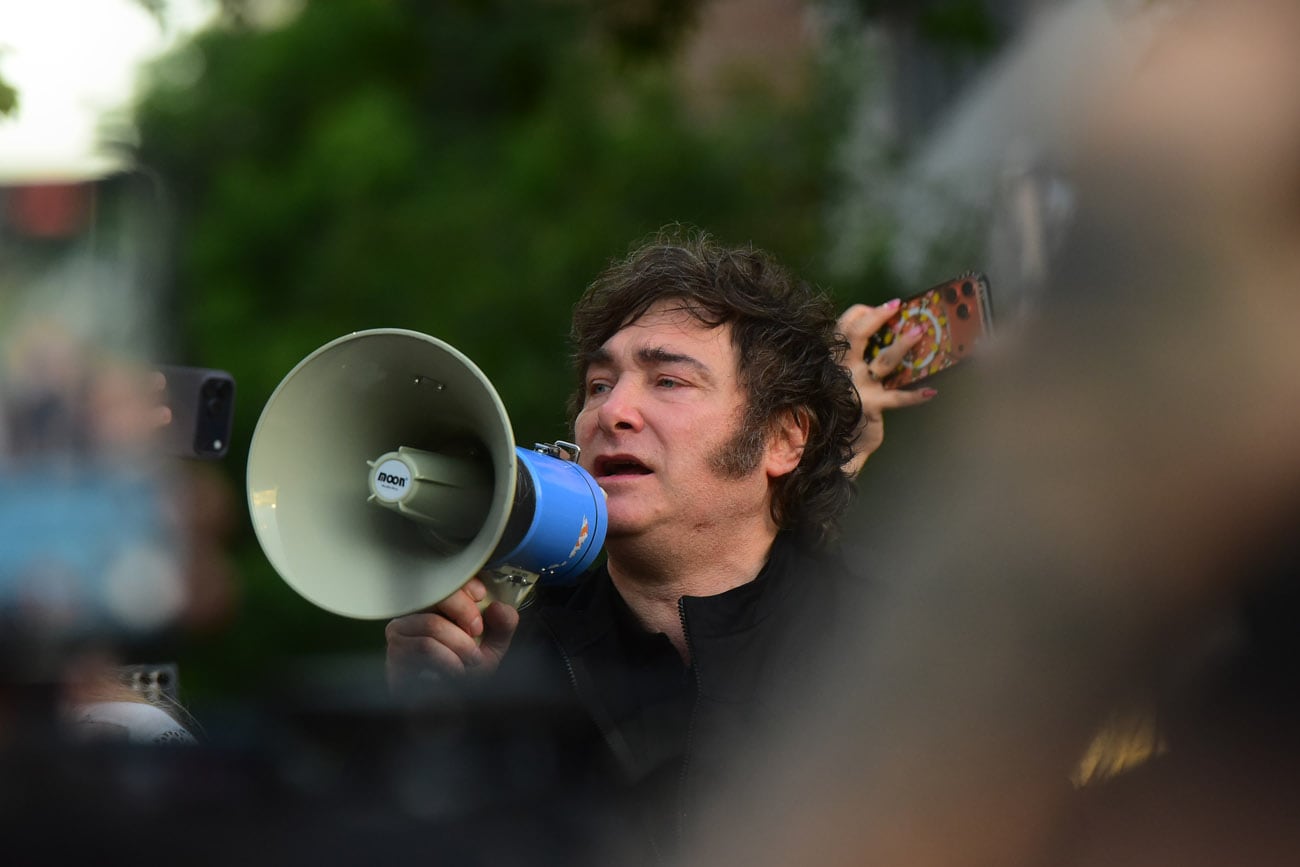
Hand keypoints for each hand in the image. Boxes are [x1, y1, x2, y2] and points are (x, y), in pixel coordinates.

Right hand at [385, 575, 519, 694]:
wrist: (450, 712)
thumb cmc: (465, 675)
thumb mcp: (491, 647)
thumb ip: (502, 626)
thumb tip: (500, 607)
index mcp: (436, 606)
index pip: (443, 577)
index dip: (463, 581)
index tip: (481, 595)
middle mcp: (414, 614)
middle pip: (434, 594)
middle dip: (464, 611)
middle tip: (477, 631)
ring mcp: (400, 634)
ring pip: (431, 624)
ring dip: (460, 644)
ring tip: (470, 662)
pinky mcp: (394, 655)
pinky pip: (424, 646)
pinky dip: (448, 660)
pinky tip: (455, 672)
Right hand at [838, 301, 937, 476]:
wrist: (835, 442)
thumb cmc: (845, 404)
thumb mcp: (845, 376)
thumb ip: (856, 357)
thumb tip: (884, 334)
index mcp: (835, 358)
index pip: (844, 325)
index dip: (862, 311)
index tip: (882, 307)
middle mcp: (843, 369)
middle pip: (857, 335)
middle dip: (877, 316)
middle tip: (896, 306)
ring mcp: (857, 386)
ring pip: (883, 361)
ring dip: (903, 345)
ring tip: (920, 333)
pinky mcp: (871, 405)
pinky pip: (897, 398)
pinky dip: (915, 396)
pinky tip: (931, 392)